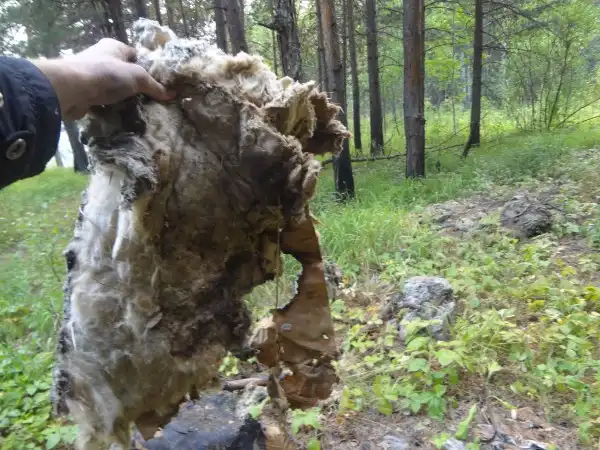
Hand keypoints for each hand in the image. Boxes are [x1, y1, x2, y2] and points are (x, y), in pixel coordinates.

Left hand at [33, 38, 173, 120]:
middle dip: (137, 88)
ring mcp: (91, 77)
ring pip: (114, 90)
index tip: (160, 84)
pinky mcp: (85, 93)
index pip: (136, 55)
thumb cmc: (107, 75)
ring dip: (124, 101)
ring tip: (141, 113)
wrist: (71, 90)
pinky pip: (103, 102)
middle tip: (152, 101)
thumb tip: (173, 94)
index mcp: (113, 47)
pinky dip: (112, 110)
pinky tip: (123, 119)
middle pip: (125, 74)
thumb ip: (155, 86)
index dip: (148, 68)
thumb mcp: (138, 77)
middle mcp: (101, 58)